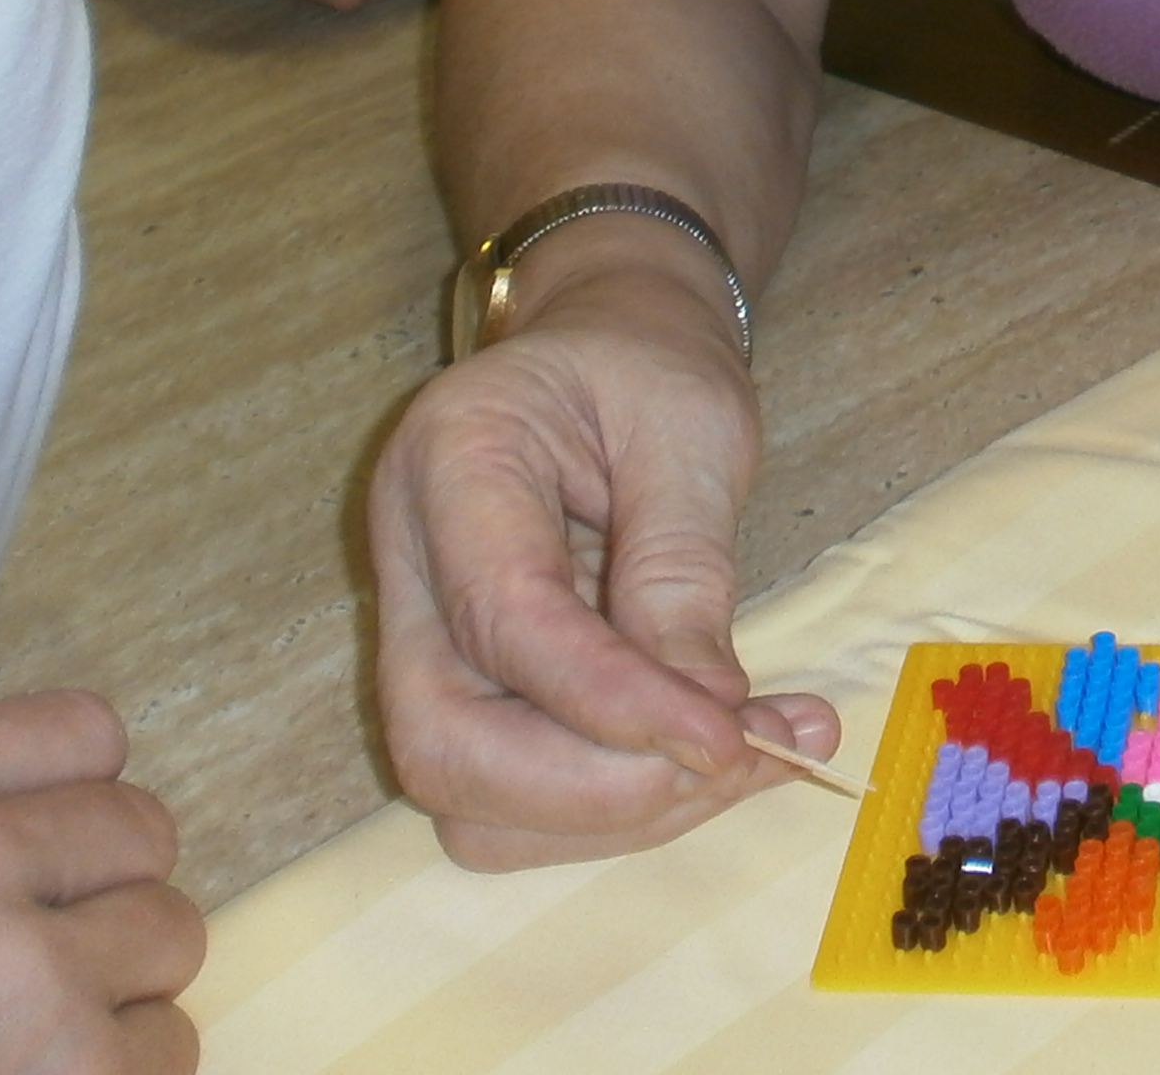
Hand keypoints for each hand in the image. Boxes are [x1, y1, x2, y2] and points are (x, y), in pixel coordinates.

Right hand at [0, 692, 200, 1073]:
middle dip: (99, 898)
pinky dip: (118, 1073)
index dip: (68, 802)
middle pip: (139, 828)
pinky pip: (168, 1041)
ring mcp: (23, 968)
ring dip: (115, 991)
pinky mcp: (76, 1066)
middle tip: (27, 968)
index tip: (40, 861)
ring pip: (170, 931)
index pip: (80, 732)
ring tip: (20, 1039)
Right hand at [370, 233, 830, 868]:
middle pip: (445, 742)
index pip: (507, 620)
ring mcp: (420, 635)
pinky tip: (717, 755)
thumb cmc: (649, 367)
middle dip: (597, 786)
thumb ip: (685, 565)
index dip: (616, 702)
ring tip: (752, 753)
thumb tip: (707, 715)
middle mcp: (407, 561)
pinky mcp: (462, 689)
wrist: (609, 348)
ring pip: (467, 793)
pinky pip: (512, 794)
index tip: (731, 740)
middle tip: (741, 757)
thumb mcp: (694, 428)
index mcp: (451, 458)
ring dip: (615, 810)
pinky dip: (616, 801)